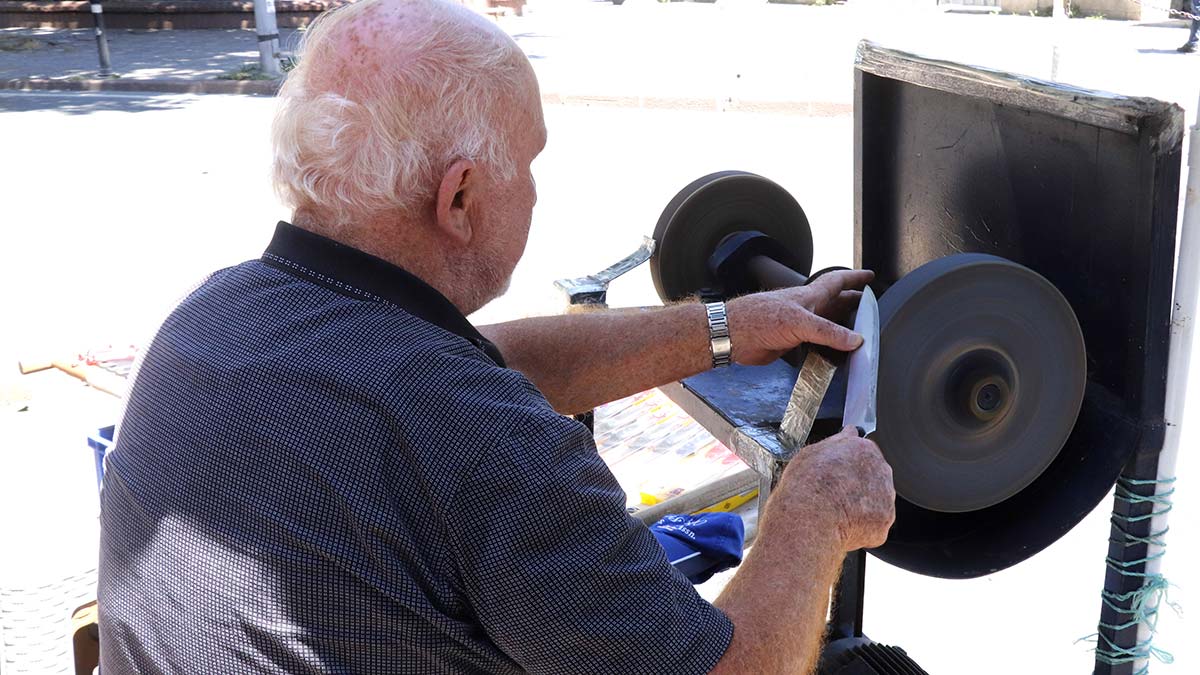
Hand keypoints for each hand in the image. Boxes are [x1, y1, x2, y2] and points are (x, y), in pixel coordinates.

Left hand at [724, 270, 873, 365]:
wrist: (733, 335)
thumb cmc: (759, 318)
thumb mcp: (799, 322)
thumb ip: (828, 332)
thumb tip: (855, 340)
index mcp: (810, 296)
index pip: (837, 282)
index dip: (854, 278)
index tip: (869, 276)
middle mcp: (806, 309)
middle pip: (835, 303)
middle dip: (853, 303)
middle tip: (871, 306)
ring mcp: (798, 326)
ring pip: (826, 323)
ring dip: (842, 326)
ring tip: (859, 331)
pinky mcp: (791, 343)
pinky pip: (816, 343)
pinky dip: (828, 346)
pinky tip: (834, 352)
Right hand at [778, 426, 894, 551]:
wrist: (809, 517)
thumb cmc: (806, 485)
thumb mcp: (812, 452)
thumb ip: (837, 441)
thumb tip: (848, 433)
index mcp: (864, 449)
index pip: (865, 452)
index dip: (850, 463)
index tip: (840, 471)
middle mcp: (881, 470)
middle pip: (874, 476)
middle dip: (858, 484)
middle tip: (836, 492)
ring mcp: (885, 497)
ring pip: (876, 500)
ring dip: (862, 504)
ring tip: (838, 509)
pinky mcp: (885, 521)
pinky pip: (875, 522)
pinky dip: (862, 525)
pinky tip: (844, 522)